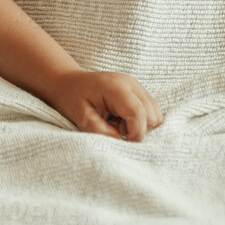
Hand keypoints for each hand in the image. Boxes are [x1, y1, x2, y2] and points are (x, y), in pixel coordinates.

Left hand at [44, 70, 163, 140]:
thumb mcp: (80, 117)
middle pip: (152, 116)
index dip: (134, 135)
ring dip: (140, 126)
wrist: (68, 82)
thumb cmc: (71, 98)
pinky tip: (122, 119)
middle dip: (137, 130)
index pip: (138, 114)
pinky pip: (152, 112)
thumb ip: (101, 131)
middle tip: (114, 128)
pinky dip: (141, 121)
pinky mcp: (139, 91)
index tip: (120, 142)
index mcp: (115, 88)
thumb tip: (122, 141)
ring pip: (156, 115)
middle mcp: (131, 84)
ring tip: (117, 123)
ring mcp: (137, 86)